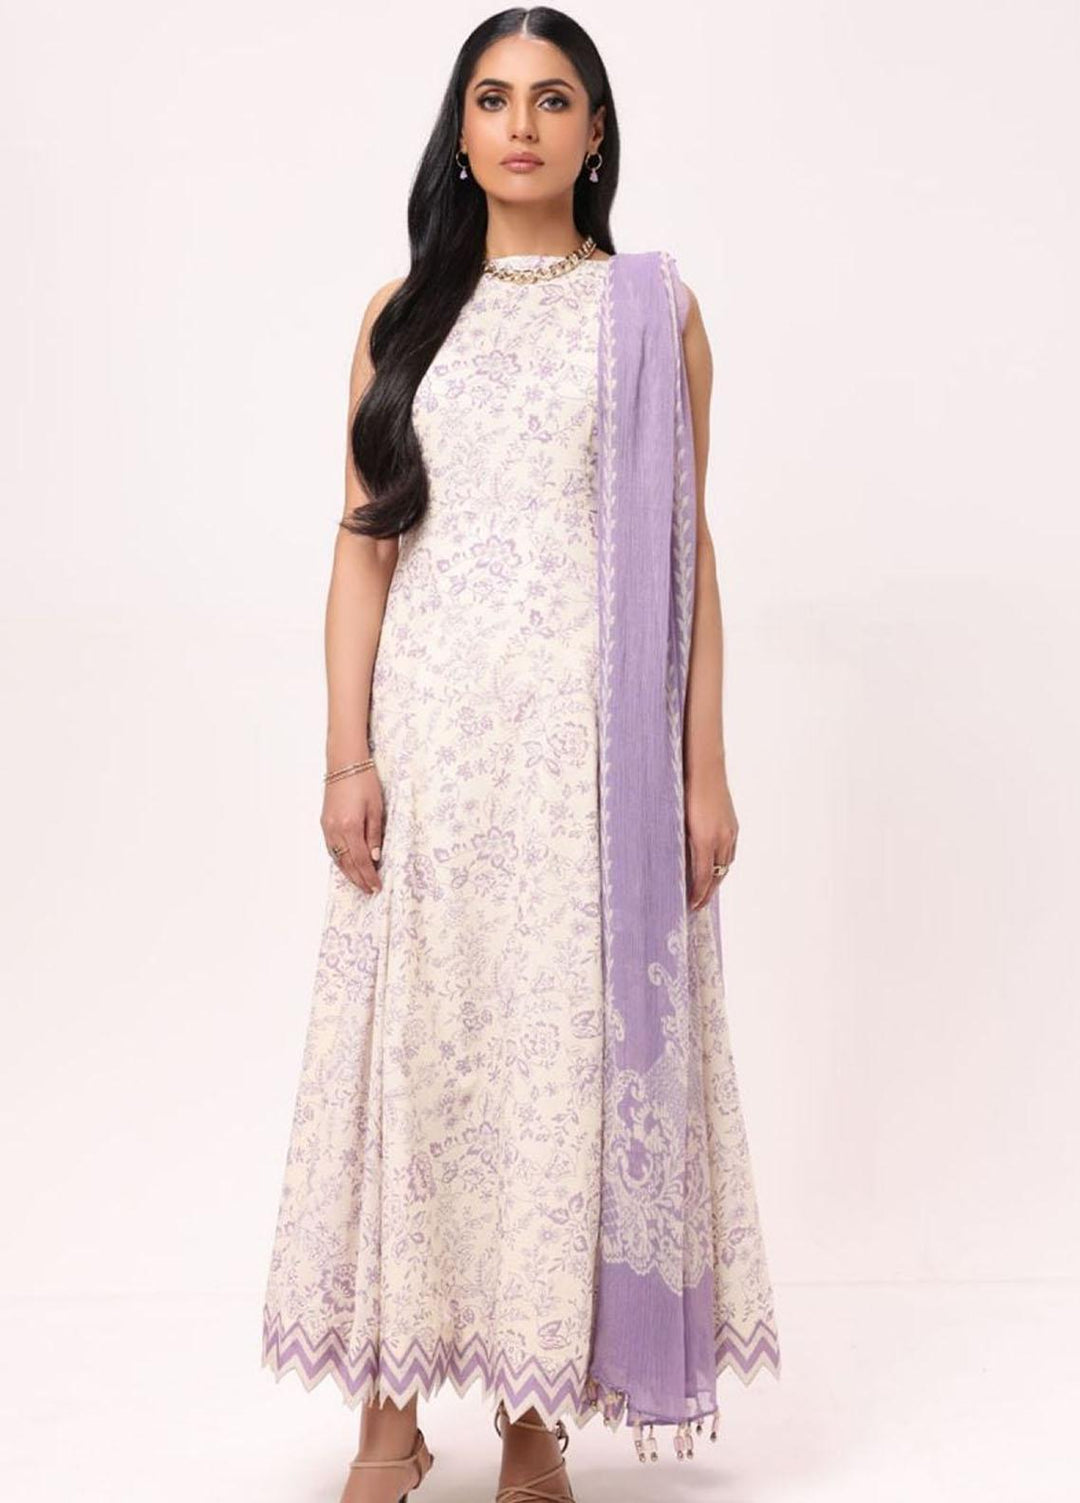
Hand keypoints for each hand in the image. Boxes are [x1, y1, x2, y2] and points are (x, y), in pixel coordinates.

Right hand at [321, 767, 383, 893]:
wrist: (344, 762)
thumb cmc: (365, 781)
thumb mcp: (376, 808)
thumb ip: (374, 835)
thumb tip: (375, 858)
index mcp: (350, 827)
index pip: (360, 860)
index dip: (369, 876)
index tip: (377, 887)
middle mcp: (335, 830)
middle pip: (347, 863)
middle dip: (358, 879)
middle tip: (369, 890)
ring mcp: (327, 827)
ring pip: (337, 858)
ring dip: (348, 873)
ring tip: (360, 882)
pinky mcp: (324, 822)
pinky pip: (331, 848)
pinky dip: (340, 860)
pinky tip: (347, 865)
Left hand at [685, 759, 737, 910]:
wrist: (704, 767)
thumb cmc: (684, 790)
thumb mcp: (676, 820)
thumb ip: (679, 843)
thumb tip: (675, 862)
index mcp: (704, 839)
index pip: (703, 877)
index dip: (698, 894)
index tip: (692, 906)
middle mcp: (721, 838)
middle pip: (717, 875)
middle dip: (708, 892)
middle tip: (698, 904)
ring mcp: (729, 831)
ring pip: (726, 864)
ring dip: (717, 879)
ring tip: (707, 889)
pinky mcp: (733, 824)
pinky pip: (730, 852)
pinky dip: (723, 864)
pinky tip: (716, 865)